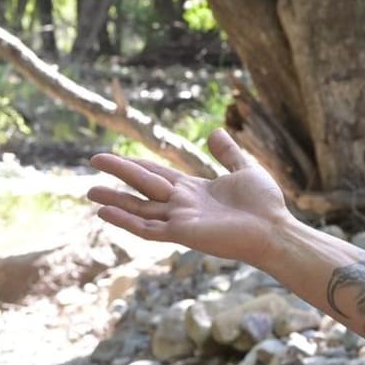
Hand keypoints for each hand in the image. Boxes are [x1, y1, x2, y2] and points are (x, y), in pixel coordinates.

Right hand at [88, 129, 292, 265]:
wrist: (275, 228)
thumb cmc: (265, 204)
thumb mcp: (245, 169)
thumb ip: (228, 154)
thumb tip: (216, 131)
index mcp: (194, 190)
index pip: (158, 174)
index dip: (137, 164)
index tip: (116, 156)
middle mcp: (182, 204)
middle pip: (143, 185)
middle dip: (119, 173)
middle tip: (94, 159)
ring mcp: (180, 219)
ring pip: (139, 208)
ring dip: (115, 200)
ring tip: (90, 192)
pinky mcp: (182, 233)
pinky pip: (147, 228)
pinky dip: (125, 221)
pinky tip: (104, 212)